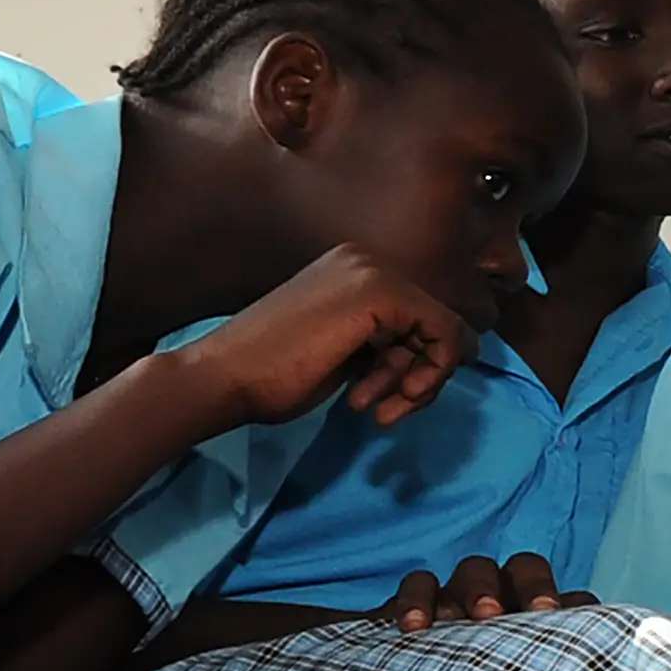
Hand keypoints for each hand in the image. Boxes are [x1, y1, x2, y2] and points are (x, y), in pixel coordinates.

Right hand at [193, 247, 473, 434]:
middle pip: (433, 324)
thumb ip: (384, 344)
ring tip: (376, 408)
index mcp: (352, 270)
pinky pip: (445, 334)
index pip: (416, 318)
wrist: (224, 376)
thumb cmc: (271, 374)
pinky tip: (389, 400)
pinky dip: (431, 375)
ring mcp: (374, 272)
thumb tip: (439, 354)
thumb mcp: (344, 354)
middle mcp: (366, 261)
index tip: (385, 402)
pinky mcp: (382, 293)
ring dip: (418, 384)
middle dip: (419, 375)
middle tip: (386, 410)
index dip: (413, 367)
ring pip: (443, 332)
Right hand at [383, 553, 575, 630]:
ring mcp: (464, 599)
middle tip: (534, 614)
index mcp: (547, 624)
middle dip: (533, 586)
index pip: (573, 600)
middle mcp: (509, 603)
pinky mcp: (418, 606)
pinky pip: (420, 584)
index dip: (578, 609)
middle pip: (527, 570)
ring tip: (470, 618)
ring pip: (476, 570)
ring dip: (476, 588)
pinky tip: (414, 627)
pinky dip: (417, 598)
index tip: (572, 630)